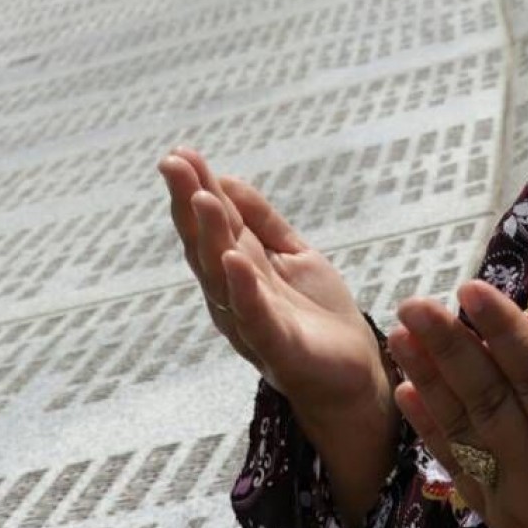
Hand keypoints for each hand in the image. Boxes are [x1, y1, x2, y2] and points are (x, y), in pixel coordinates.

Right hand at [158, 148, 386, 416]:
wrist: (353, 373)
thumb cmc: (316, 314)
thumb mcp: (292, 254)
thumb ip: (262, 220)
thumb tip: (225, 177)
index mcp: (236, 269)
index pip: (211, 223)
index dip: (194, 189)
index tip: (179, 153)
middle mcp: (232, 295)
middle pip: (206, 244)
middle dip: (189, 204)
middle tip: (174, 165)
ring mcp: (251, 322)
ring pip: (223, 276)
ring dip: (212, 237)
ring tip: (203, 199)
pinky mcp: (278, 348)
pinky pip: (256, 317)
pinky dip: (243, 290)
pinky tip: (234, 260)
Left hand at [388, 280, 527, 527]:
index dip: (506, 334)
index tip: (472, 291)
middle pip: (491, 402)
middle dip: (451, 348)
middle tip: (417, 303)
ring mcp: (518, 503)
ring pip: (466, 432)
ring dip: (430, 380)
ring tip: (400, 334)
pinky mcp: (503, 521)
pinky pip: (460, 470)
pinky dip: (430, 430)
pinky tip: (407, 393)